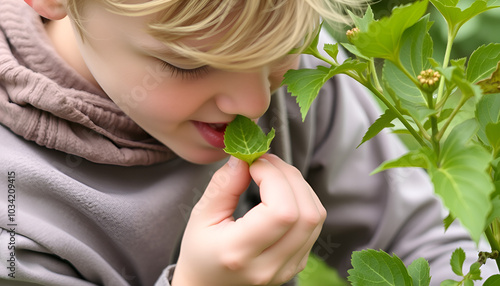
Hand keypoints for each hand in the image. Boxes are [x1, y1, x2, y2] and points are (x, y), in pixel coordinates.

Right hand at [171, 154, 326, 285]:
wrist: (207, 285)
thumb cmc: (199, 251)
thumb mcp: (201, 215)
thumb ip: (224, 184)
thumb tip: (245, 157)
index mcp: (239, 253)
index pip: (281, 211)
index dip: (274, 178)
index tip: (253, 163)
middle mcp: (269, 266)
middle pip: (306, 213)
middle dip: (290, 176)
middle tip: (266, 162)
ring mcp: (287, 268)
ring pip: (316, 217)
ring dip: (300, 186)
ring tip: (274, 174)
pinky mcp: (297, 264)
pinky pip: (314, 225)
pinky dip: (303, 200)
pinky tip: (282, 193)